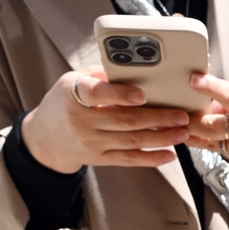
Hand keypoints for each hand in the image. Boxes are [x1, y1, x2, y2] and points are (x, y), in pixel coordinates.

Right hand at [21, 69, 189, 173]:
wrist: (46, 137)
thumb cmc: (65, 102)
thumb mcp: (73, 81)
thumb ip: (100, 76)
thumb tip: (133, 69)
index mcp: (74, 95)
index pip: (97, 93)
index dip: (120, 94)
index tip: (141, 95)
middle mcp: (82, 120)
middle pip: (124, 121)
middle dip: (157, 118)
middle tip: (180, 115)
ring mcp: (91, 143)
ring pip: (131, 142)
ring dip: (160, 137)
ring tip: (182, 132)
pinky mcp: (100, 158)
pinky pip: (129, 160)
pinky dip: (151, 158)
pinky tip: (169, 154)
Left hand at [185, 72, 228, 180]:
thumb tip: (212, 103)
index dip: (210, 86)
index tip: (194, 79)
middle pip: (208, 126)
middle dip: (192, 119)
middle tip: (179, 111)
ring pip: (211, 140)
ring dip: (202, 132)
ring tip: (199, 123)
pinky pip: (222, 151)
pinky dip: (217, 142)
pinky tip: (224, 137)